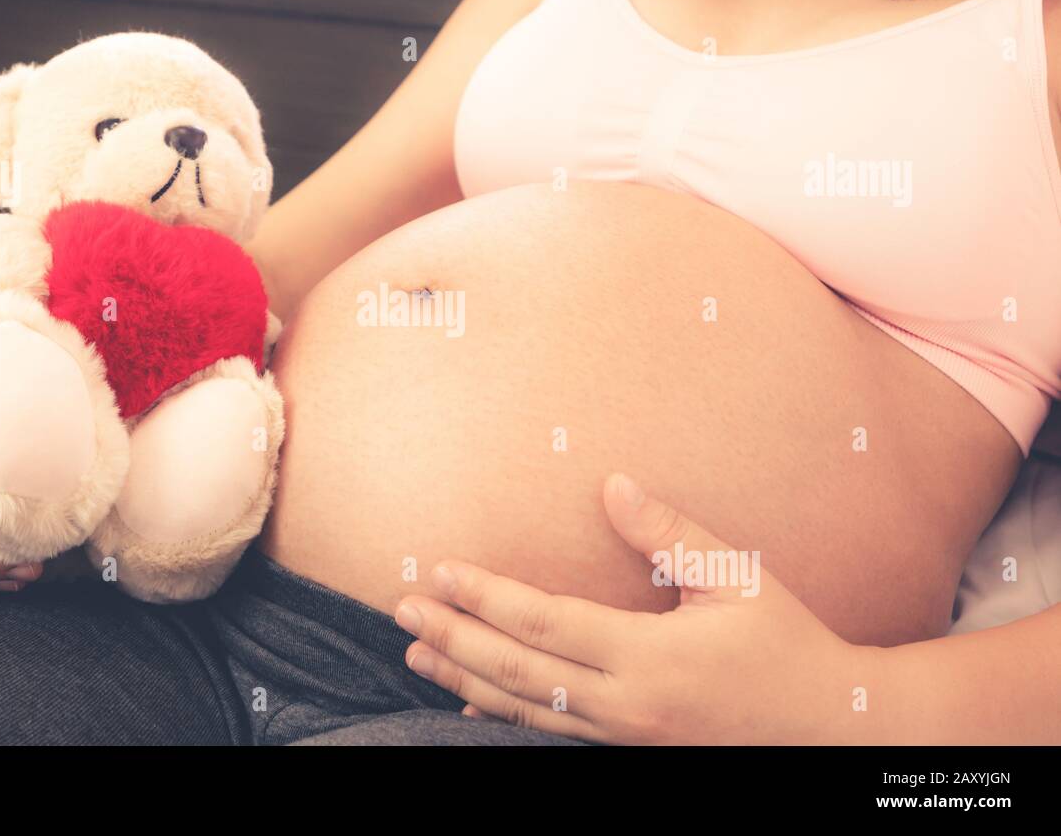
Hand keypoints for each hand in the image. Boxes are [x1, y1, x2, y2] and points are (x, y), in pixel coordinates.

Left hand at [395, 475, 880, 743]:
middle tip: (402, 610)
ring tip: (415, 652)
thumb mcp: (736, 577)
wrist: (829, 727)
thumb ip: (668, 533)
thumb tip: (612, 485)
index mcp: (650, 657)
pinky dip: (501, 715)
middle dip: (454, 638)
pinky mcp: (627, 748)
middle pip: (517, 672)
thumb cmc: (785, 643)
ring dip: (462, 678)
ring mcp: (623, 736)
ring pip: (523, 709)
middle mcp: (626, 704)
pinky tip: (467, 700)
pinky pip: (550, 733)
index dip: (487, 598)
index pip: (546, 624)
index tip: (441, 572)